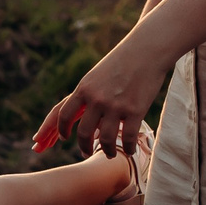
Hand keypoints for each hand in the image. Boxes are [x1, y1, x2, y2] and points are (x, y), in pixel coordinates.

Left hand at [34, 41, 167, 159]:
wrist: (146, 50)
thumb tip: (85, 121)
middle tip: (85, 152)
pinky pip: (127, 138)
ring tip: (110, 154)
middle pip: (83, 133)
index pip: (62, 115)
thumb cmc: (121, 63)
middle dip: (83, 146)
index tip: (61, 139)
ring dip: (107, 150)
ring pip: (105, 140)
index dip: (59, 130)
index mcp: (84, 89)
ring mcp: (116, 106)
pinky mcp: (135, 110)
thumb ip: (88, 97)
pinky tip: (128, 151)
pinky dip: (127, 148)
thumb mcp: (97, 76)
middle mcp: (96, 99)